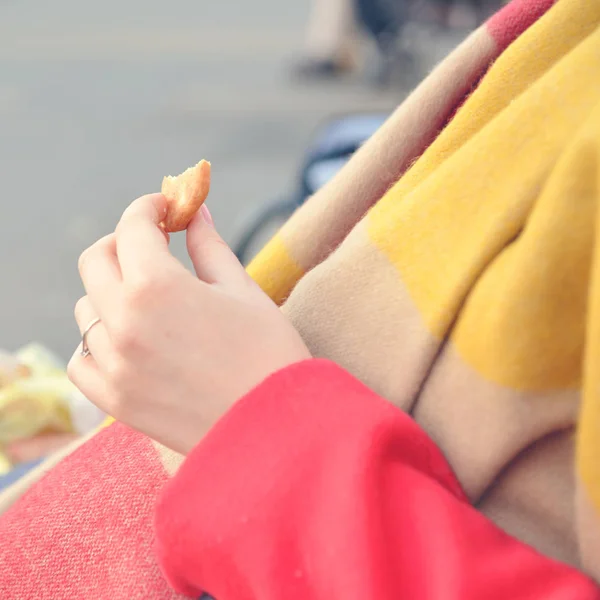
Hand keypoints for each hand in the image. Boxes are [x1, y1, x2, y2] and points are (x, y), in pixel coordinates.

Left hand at [68, 194, 310, 454]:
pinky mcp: (115, 400)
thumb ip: (209, 247)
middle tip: (153, 244)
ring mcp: (115, 364)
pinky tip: (127, 339)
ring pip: (85, 309)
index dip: (150, 207)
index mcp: (158, 287)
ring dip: (109, 290)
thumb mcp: (243, 290)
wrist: (277, 428)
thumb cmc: (270, 354)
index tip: (166, 207)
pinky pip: (82, 360)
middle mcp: (124, 322)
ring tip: (146, 296)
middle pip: (95, 261)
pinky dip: (97, 342)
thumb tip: (196, 212)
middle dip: (122, 241)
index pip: (133, 227)